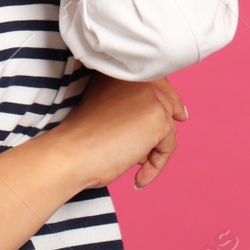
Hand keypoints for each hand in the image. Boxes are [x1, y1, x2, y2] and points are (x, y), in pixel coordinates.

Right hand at [52, 73, 188, 190]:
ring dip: (153, 152)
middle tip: (149, 156)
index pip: (155, 81)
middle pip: (166, 104)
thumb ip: (133, 105)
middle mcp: (137, 78)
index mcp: (119, 72)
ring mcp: (150, 96)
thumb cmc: (81, 140)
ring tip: (132, 166)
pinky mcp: (159, 118)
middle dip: (160, 131)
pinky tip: (138, 177)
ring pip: (167, 128)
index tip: (179, 115)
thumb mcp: (107, 111)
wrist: (71, 153)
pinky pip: (168, 147)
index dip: (168, 99)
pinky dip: (156, 165)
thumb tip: (177, 114)